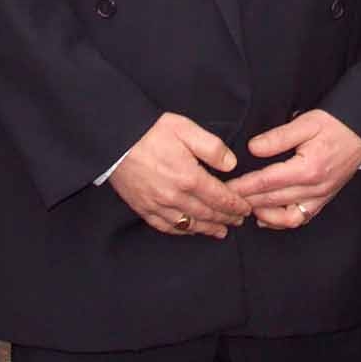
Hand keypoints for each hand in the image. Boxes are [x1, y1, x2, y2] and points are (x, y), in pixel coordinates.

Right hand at [108, 113, 248, 239]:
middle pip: (207, 214)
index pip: (219, 198)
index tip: (246, 209)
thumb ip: (212, 148)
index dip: (235, 205)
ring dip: (207, 229)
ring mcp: (157, 205)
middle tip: (238, 222)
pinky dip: (181, 231)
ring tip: (220, 232)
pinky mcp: (142, 207)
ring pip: (188, 224)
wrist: (115, 138)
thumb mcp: (186, 129)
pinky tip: (189, 230)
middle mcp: (174, 197)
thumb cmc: (151, 130)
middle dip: (226, 219)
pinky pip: (166, 226)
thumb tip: (231, 165)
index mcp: (189, 177)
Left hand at [237, 109, 360, 229]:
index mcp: (307, 169)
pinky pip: (300, 219)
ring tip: (244, 207)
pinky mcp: (324, 200)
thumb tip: (252, 148)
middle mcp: (314, 188)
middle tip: (225, 200)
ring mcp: (321, 197)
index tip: (226, 187)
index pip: (267, 181)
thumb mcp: (305, 123)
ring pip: (286, 217)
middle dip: (246, 201)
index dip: (243, 185)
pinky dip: (281, 221)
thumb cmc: (334, 125)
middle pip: (272, 201)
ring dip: (263, 214)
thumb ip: (277, 138)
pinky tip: (265, 217)